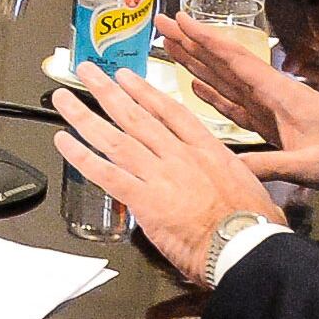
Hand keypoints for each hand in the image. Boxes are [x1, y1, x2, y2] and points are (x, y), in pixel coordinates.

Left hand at [51, 67, 282, 283]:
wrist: (246, 247)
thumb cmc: (255, 225)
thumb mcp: (250, 187)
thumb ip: (230, 176)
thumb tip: (226, 181)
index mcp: (207, 150)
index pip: (169, 112)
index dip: (145, 92)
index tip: (127, 77)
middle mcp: (179, 156)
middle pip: (136, 116)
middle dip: (108, 91)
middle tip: (88, 71)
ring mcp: (160, 176)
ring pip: (115, 139)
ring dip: (86, 116)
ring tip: (65, 98)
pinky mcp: (144, 200)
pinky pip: (105, 174)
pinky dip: (82, 156)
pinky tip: (64, 142)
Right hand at [157, 14, 318, 195]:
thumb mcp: (309, 165)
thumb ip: (269, 166)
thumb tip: (226, 169)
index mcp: (277, 94)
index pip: (234, 60)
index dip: (205, 39)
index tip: (179, 18)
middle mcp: (269, 93)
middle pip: (223, 62)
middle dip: (191, 42)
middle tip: (160, 22)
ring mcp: (269, 107)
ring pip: (225, 79)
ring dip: (198, 62)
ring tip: (170, 46)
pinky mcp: (271, 124)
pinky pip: (234, 103)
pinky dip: (213, 93)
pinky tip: (196, 85)